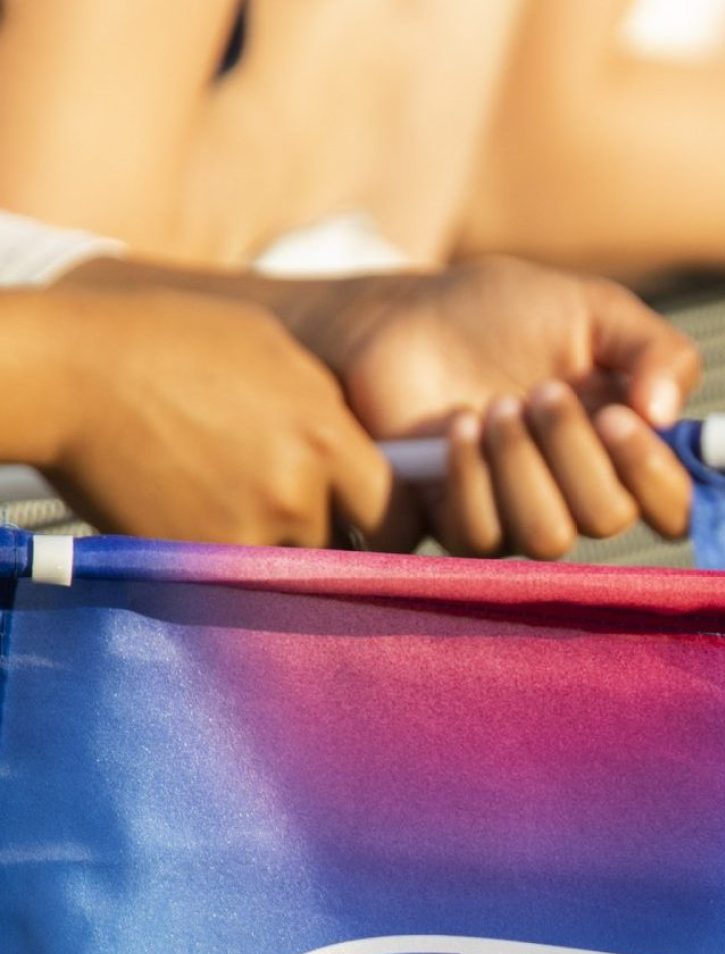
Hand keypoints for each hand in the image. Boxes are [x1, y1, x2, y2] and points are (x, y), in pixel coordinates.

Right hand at [25, 288, 399, 547]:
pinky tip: (206, 532)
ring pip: (294, 573)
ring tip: (245, 520)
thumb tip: (370, 442)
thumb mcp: (272, 350)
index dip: (396, 527)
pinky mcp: (194, 557)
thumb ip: (329, 405)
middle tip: (321, 537)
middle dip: (345, 551)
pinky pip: (237, 582)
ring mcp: (244, 528)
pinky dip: (231, 570)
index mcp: (323, 433)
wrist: (68, 371)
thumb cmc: (166, 343)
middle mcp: (294, 489)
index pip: (400, 512)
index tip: (381, 528)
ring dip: (281, 558)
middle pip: (352, 552)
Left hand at [279, 258, 702, 558]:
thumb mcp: (598, 309)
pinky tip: (459, 426)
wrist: (406, 316)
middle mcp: (583, 494)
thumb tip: (666, 416)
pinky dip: (471, 473)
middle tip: (543, 391)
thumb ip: (660, 351)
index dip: (657, 478)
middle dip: (573, 448)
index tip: (620, 417)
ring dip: (522, 464)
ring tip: (495, 405)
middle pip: (608, 517)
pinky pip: (482, 533)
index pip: (676, 509)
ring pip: (548, 536)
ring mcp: (523, 515)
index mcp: (628, 452)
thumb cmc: (506, 312)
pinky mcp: (462, 524)